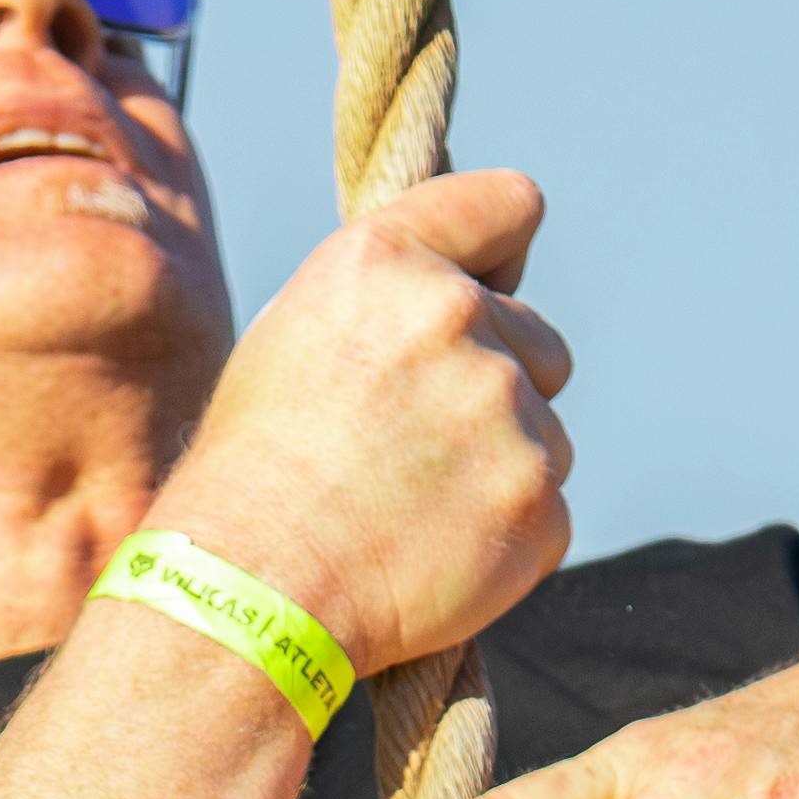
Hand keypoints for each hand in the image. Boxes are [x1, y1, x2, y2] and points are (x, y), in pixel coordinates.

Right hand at [161, 173, 573, 684]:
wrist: (251, 591)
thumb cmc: (254, 470)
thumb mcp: (298, 333)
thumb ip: (392, 297)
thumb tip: (472, 297)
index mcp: (388, 260)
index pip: (511, 206)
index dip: (505, 253)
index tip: (495, 285)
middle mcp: (458, 317)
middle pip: (540, 340)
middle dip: (498, 383)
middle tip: (413, 446)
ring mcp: (510, 412)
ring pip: (546, 434)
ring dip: (500, 467)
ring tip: (408, 510)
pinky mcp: (540, 502)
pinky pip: (547, 510)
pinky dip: (505, 538)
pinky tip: (431, 554)